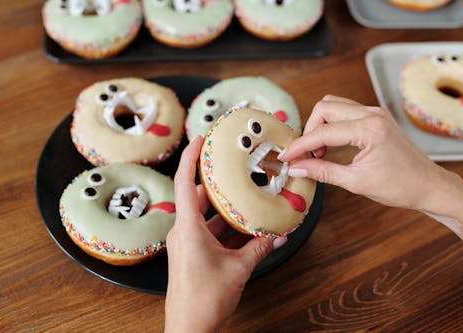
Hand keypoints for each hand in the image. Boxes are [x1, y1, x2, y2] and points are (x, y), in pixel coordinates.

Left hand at [165, 136, 286, 332]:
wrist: (190, 328)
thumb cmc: (204, 300)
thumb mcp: (239, 269)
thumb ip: (260, 248)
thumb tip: (279, 234)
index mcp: (188, 229)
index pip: (185, 182)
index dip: (190, 157)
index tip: (200, 138)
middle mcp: (183, 232)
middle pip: (199, 196)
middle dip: (217, 182)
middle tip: (233, 166)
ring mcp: (186, 243)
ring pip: (205, 215)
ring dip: (224, 208)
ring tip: (245, 196)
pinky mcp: (191, 253)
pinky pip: (207, 231)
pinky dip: (224, 227)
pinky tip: (245, 227)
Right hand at [279, 95, 462, 265]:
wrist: (428, 185)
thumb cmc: (400, 186)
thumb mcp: (356, 182)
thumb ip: (322, 172)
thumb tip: (296, 167)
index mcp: (369, 129)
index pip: (323, 132)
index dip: (300, 145)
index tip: (285, 156)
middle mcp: (372, 114)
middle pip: (324, 108)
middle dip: (309, 131)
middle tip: (305, 156)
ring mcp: (375, 113)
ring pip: (333, 105)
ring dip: (320, 125)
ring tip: (319, 152)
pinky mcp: (376, 117)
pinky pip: (345, 111)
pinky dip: (332, 125)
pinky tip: (331, 146)